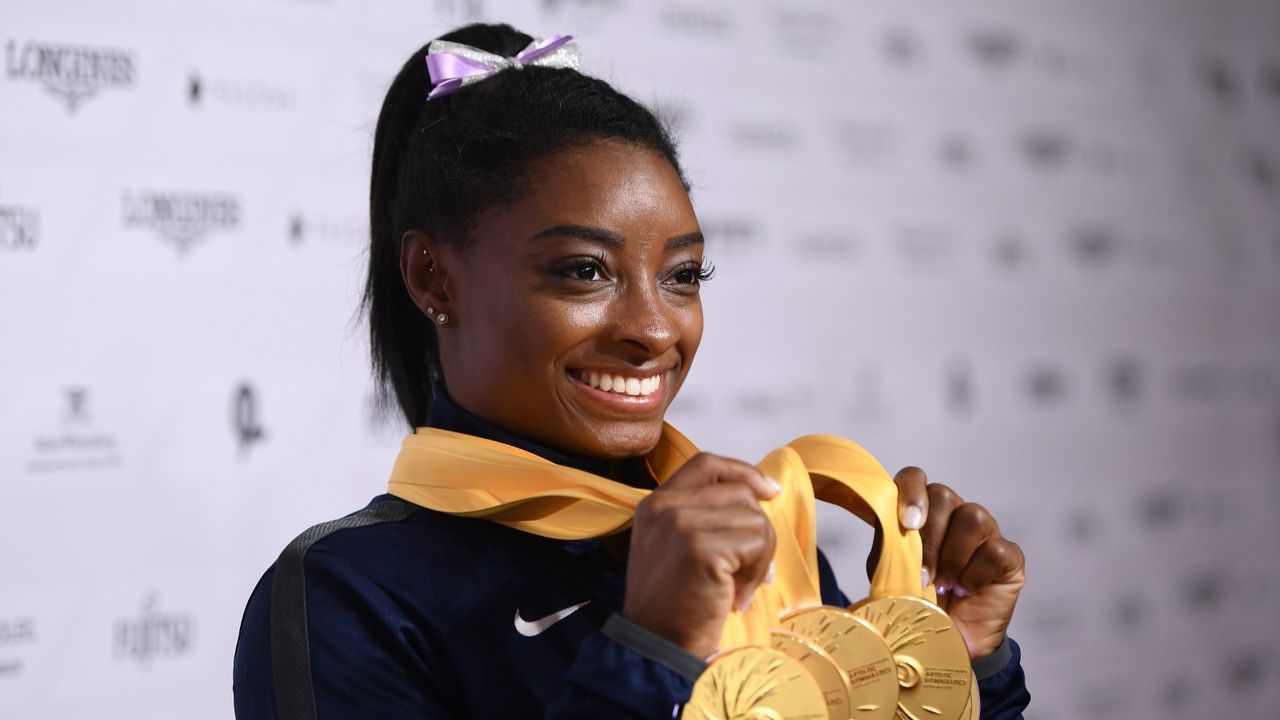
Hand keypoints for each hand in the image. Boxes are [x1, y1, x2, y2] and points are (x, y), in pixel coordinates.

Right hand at [623, 453, 778, 658]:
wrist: (656, 646)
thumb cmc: (673, 604)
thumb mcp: (675, 548)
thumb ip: (702, 517)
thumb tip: (762, 494)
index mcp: (656, 503)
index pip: (707, 464)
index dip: (743, 472)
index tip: (768, 491)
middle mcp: (665, 507)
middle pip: (740, 493)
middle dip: (756, 532)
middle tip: (745, 572)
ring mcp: (681, 524)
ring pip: (754, 518)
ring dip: (758, 557)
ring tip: (736, 587)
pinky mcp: (701, 548)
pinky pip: (757, 543)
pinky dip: (755, 573)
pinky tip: (735, 597)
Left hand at [890, 466, 1024, 658]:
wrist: (950, 641)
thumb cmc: (918, 601)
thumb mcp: (892, 574)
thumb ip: (887, 548)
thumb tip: (885, 528)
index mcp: (922, 511)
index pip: (915, 478)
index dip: (910, 492)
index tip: (907, 523)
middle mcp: (954, 514)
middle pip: (944, 496)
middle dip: (929, 538)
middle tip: (923, 576)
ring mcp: (985, 532)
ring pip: (972, 517)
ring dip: (952, 557)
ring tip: (944, 585)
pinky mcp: (1009, 555)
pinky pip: (994, 549)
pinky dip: (975, 574)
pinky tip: (966, 590)